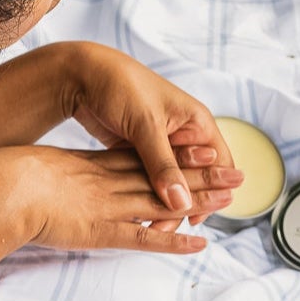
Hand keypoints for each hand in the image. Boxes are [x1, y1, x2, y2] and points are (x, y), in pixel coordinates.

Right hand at [0, 142, 244, 255]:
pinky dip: (172, 241)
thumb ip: (32, 172)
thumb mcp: (18, 164)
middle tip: (233, 172)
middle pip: (158, 175)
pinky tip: (198, 243)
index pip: (134, 160)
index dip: (167, 158)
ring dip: (199, 199)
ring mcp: (104, 206)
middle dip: (199, 174)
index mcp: (84, 166)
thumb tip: (27, 173)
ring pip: (161, 201)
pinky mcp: (100, 231)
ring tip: (230, 198)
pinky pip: (144, 238)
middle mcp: (102, 182)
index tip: (193, 153)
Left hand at [60, 44, 234, 225]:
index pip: (218, 166)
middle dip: (182, 203)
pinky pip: (147, 177)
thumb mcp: (146, 124)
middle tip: (162, 227)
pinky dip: (143, 194)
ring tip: (147, 225)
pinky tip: (133, 213)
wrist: (81, 73)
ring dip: (161, 202)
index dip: (212, 193)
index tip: (194, 219)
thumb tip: (182, 203)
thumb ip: (163, 164)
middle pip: (193, 178)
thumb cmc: (120, 86)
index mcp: (196, 123)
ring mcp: (159, 144)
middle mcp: (183, 135)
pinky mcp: (137, 150)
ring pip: (169, 182)